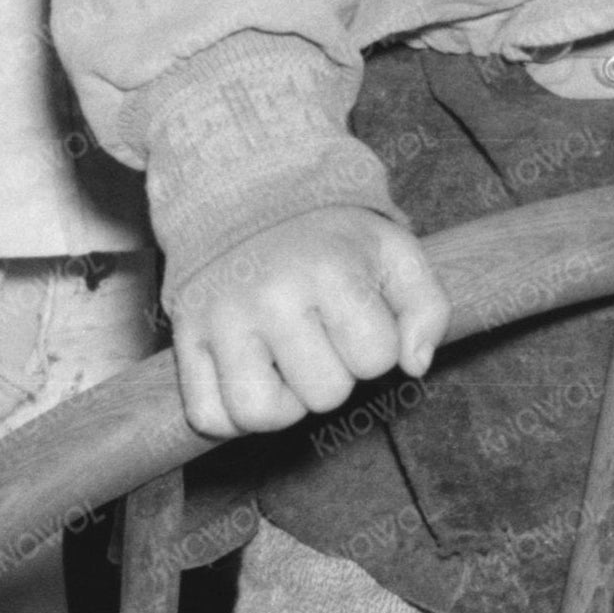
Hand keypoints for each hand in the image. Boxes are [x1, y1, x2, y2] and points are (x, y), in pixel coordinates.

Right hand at [167, 203, 446, 441]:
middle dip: (335, 374)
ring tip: (290, 368)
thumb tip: (415, 366)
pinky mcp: (185, 337)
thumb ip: (428, 307)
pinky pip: (208, 415)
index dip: (378, 346)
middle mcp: (270, 295)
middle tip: (322, 336)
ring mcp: (221, 318)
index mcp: (329, 269)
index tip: (359, 316)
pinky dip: (233, 416)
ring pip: (260, 414)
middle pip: (325, 394)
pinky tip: (253, 379)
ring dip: (285, 405)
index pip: (377, 358)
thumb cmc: (333, 238)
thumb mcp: (395, 253)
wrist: (249, 197)